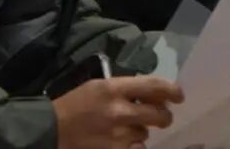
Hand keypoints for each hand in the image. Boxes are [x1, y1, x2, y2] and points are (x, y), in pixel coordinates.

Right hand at [53, 75, 183, 148]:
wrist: (49, 130)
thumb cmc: (74, 104)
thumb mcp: (99, 87)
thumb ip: (126, 89)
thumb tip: (152, 94)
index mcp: (115, 89)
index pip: (154, 86)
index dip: (172, 90)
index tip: (179, 96)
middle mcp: (119, 111)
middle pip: (158, 114)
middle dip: (164, 116)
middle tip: (162, 117)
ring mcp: (117, 136)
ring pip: (145, 135)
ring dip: (141, 133)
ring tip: (127, 130)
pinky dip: (133, 147)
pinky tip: (124, 143)